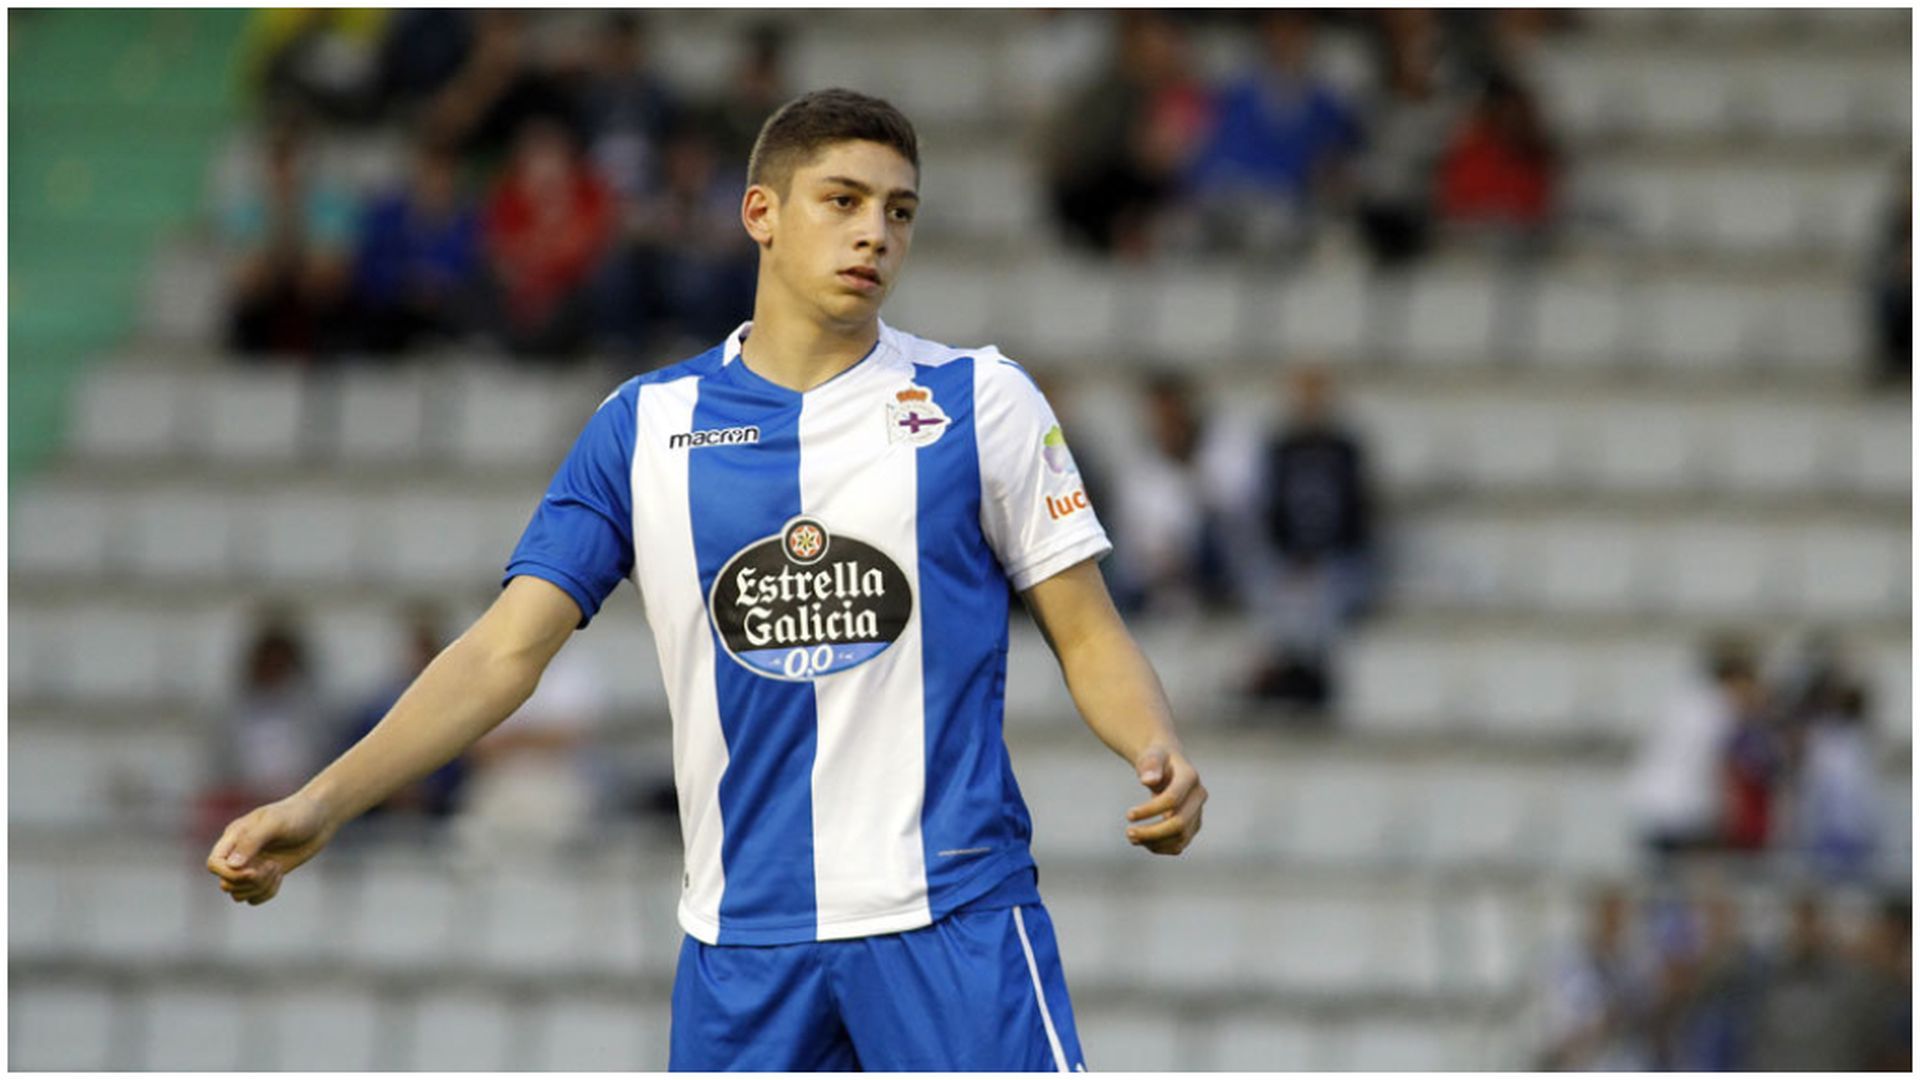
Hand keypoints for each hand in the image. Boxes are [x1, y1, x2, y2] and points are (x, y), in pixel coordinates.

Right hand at [203, 794, 335, 905]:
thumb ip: (251, 842)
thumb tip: (232, 866)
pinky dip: (267, 892)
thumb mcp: (275, 823)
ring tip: (276, 869)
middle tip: (272, 866)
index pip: (214, 864)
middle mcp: (239, 853)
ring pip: (239, 893)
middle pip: (226, 883)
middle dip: (249, 882)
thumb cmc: (298, 814)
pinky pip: (254, 897)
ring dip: (259, 887)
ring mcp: (253, 866)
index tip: (253, 870)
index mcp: (235, 837)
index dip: (228, 874)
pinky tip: (280, 875)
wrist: (321, 817)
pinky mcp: (266, 875)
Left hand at [1124, 746, 1205, 854]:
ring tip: (1132, 838)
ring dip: (1155, 842)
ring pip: (1180, 838)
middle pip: (1179, 823)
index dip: (1150, 810)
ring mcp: (1197, 812)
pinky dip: (1160, 847)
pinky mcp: (1192, 825)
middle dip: (1152, 832)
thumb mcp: (1152, 755)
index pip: (1172, 799)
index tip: (1128, 815)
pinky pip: (1179, 844)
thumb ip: (1150, 764)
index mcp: (1190, 776)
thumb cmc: (1157, 758)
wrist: (1167, 763)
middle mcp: (1198, 796)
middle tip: (1128, 833)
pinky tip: (1143, 841)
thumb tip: (1147, 780)